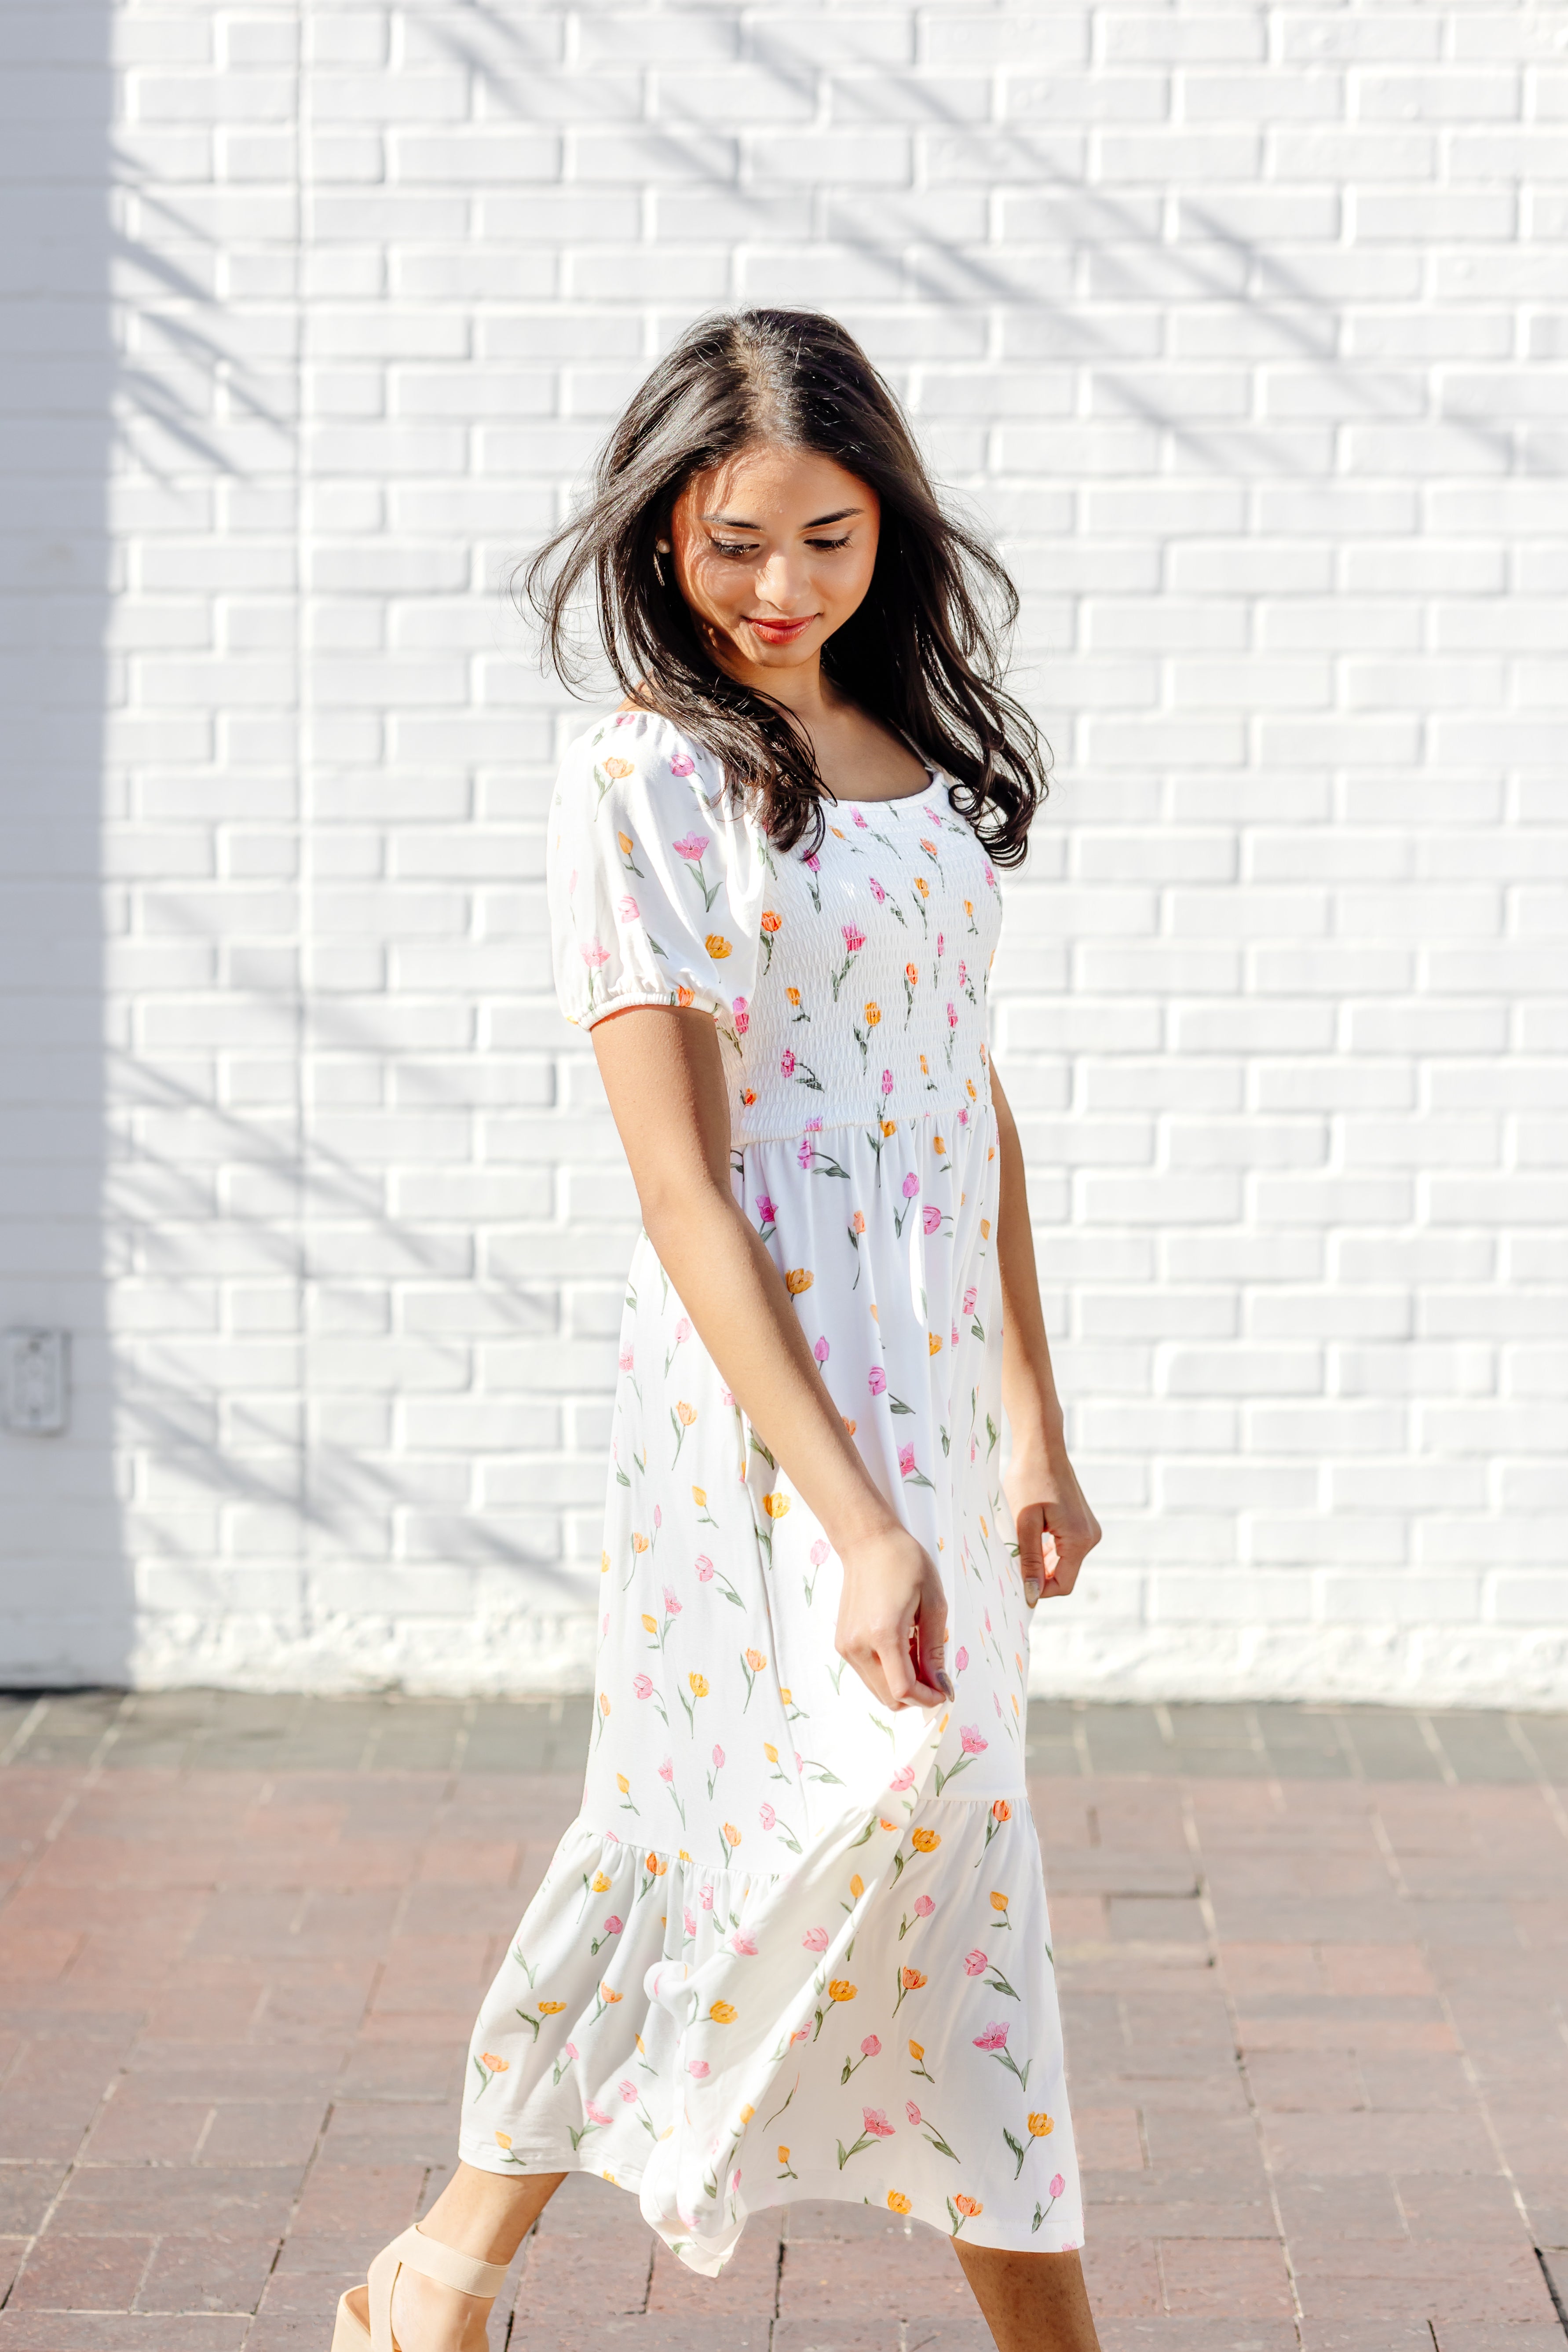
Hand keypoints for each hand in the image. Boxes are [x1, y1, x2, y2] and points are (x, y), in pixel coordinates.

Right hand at [834, 1522, 951, 1710]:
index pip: (903, 1688)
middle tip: (934, 1673)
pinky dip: (888, 1672)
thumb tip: (941, 1686)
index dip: (926, 1698)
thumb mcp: (932, 1603)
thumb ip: (934, 1650)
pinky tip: (900, 1645)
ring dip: (901, 1683)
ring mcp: (846, 1646)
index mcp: (883, 1633)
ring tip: (916, 1651)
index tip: (943, 1692)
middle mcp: (858, 1645)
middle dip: (916, 1694)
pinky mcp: (842, 1643)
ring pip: (878, 1689)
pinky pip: (868, 1674)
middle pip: (888, 1697)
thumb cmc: (904, 1563)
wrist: (868, 1542)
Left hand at [1006, 1445, 1100, 1608]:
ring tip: (1018, 1545)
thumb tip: (1032, 1593)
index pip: (1062, 1584)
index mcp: (1080, 1540)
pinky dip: (1047, 1549)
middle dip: (1038, 1574)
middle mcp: (1090, 1537)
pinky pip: (1065, 1547)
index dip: (1039, 1589)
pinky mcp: (1082, 1522)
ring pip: (1063, 1561)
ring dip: (1040, 1560)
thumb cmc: (1029, 1480)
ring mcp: (1088, 1529)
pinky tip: (1029, 1536)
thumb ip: (1029, 1559)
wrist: (1042, 1447)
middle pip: (1064, 1574)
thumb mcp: (1024, 1522)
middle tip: (1012, 1562)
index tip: (1015, 1581)